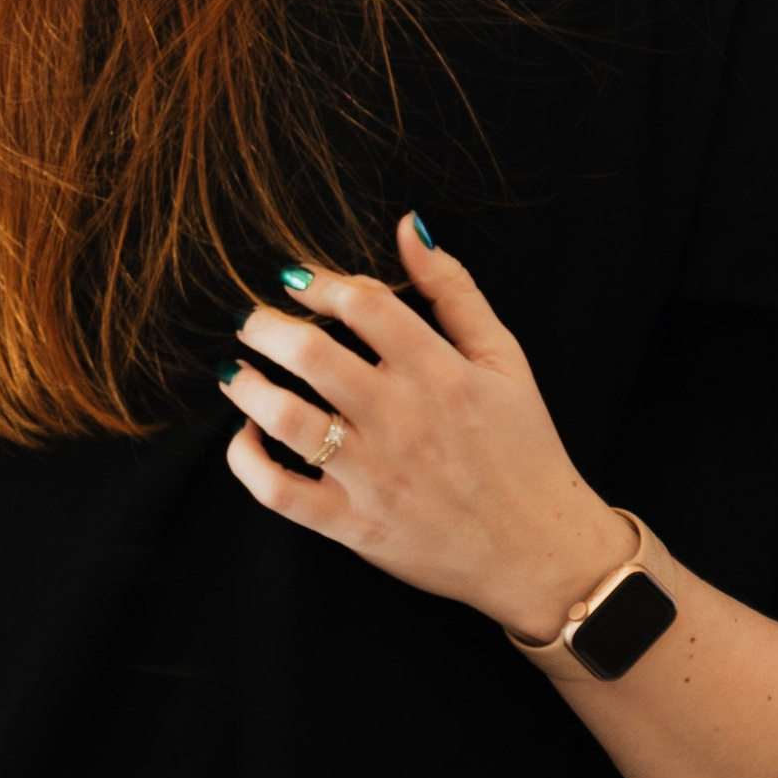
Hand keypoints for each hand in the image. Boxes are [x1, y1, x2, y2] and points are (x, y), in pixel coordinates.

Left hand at [219, 214, 630, 641]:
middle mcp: (403, 419)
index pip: (363, 304)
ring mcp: (374, 475)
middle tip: (252, 322)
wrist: (539, 551)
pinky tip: (248, 436)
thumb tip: (409, 226)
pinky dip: (247, 460)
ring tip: (238, 372)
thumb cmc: (523, 449)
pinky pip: (278, 491)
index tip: (298, 282)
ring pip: (283, 417)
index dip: (319, 282)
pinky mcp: (353, 525)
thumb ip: (454, 291)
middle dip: (264, 326)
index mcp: (441, 372)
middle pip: (310, 352)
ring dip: (246, 386)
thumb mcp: (504, 359)